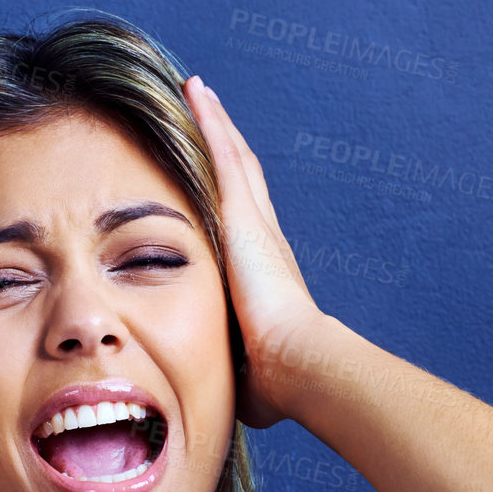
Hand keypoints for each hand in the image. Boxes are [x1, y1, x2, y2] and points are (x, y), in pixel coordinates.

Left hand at [183, 75, 327, 429]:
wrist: (297, 363)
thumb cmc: (279, 381)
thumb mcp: (249, 375)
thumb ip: (236, 375)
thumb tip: (229, 402)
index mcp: (263, 275)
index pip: (244, 227)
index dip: (233, 199)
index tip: (222, 180)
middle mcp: (263, 240)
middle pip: (241, 180)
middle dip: (225, 148)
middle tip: (208, 115)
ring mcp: (255, 223)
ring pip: (232, 159)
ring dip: (216, 124)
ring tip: (197, 89)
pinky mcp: (244, 214)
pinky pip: (223, 154)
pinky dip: (210, 120)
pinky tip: (195, 89)